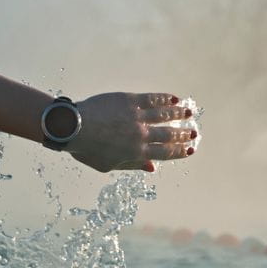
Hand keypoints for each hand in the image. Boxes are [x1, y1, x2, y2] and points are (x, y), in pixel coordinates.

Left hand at [65, 92, 197, 172]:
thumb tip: (151, 167)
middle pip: (169, 134)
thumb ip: (131, 165)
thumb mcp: (108, 165)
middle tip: (194, 132)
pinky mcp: (130, 101)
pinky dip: (164, 99)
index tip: (190, 149)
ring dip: (179, 114)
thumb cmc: (86, 149)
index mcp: (136, 153)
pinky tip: (174, 99)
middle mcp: (141, 135)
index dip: (180, 151)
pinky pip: (152, 99)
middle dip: (184, 134)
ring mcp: (137, 117)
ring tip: (189, 113)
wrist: (72, 127)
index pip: (165, 153)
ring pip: (164, 115)